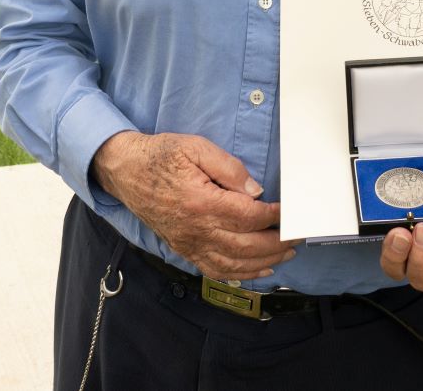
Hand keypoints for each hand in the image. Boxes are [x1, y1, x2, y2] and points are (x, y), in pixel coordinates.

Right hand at [91, 131, 298, 280]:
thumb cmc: (160, 156)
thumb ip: (229, 168)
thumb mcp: (195, 147)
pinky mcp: (184, 249)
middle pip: (246, 245)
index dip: (274, 216)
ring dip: (264, 261)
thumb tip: (255, 191)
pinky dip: (239, 274)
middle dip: (277, 243)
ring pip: (234, 263)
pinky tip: (257, 269)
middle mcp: (196, 229)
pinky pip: (215, 270)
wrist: (125, 171)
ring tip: (286, 254)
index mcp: (201, 202)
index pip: (248, 216)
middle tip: (297, 236)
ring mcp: (189, 243)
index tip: (289, 212)